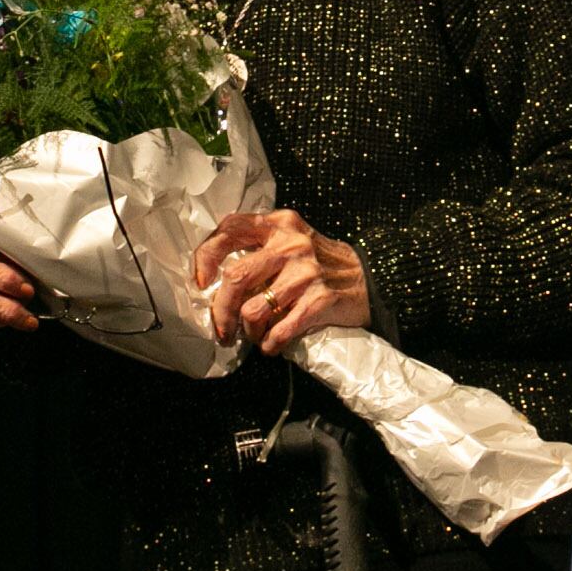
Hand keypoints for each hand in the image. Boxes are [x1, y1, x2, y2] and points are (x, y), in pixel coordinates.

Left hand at [193, 210, 370, 356]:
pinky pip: (280, 329)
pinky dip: (270, 344)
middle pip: (236, 277)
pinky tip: (272, 346)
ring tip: (256, 335)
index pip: (230, 229)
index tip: (202, 281)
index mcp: (279, 224)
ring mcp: (306, 272)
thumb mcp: (292, 238)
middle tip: (222, 330)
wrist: (369, 278)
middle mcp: (291, 244)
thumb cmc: (320, 262)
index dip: (207, 256)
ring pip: (253, 309)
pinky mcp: (320, 299)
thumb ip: (259, 246)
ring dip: (249, 331)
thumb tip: (215, 279)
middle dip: (221, 311)